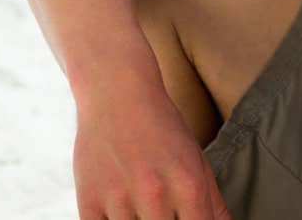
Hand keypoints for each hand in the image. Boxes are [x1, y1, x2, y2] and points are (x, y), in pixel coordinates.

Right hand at [73, 78, 231, 219]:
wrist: (117, 93)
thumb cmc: (161, 128)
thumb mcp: (196, 160)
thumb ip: (212, 203)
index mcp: (188, 185)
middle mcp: (155, 194)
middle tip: (163, 214)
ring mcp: (119, 199)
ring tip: (142, 212)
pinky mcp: (88, 201)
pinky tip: (119, 215)